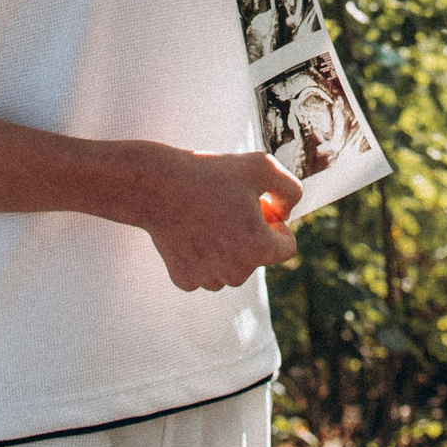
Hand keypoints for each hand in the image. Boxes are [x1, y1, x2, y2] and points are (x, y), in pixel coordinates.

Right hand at [132, 147, 302, 291]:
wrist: (156, 185)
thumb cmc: (210, 173)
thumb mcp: (263, 165)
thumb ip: (291, 190)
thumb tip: (285, 214)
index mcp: (259, 248)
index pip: (287, 246)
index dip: (276, 222)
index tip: (259, 205)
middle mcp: (235, 273)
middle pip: (257, 256)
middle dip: (251, 233)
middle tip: (229, 205)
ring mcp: (207, 279)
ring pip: (231, 267)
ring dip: (227, 246)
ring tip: (209, 216)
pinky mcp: (184, 280)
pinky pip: (205, 270)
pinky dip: (202, 253)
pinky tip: (190, 230)